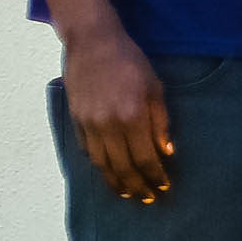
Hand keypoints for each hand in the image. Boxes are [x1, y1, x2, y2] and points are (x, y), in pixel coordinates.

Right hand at [58, 18, 171, 202]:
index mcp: (132, 116)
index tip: (164, 186)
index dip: (155, 175)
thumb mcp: (155, 88)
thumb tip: (166, 151)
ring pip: (101, 163)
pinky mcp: (75, 119)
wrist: (92, 43)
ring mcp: (88, 123)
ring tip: (127, 193)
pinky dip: (98, 165)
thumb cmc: (131, 62)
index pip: (145, 157)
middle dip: (137, 185)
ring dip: (115, 181)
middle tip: (148, 198)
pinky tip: (108, 172)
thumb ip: (160, 122)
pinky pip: (87, 150)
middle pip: (123, 166)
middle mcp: (108, 124)